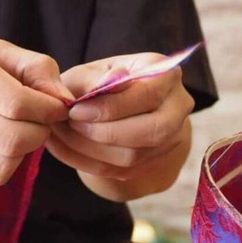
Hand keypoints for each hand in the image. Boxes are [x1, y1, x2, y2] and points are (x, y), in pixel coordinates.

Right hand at [0, 31, 73, 184]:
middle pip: (15, 138)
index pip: (18, 103)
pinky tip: (2, 142)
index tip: (56, 106)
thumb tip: (65, 100)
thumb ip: (33, 67)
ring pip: (6, 161)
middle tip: (41, 119)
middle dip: (41, 131)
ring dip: (27, 149)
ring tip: (20, 128)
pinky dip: (9, 161)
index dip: (49, 109)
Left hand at [47, 53, 193, 188]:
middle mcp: (178, 106)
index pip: (147, 95)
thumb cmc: (99, 81)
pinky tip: (65, 149)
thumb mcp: (92, 71)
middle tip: (71, 126)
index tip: (75, 111)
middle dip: (105, 133)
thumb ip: (95, 79)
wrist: (115, 104)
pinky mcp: (155, 161)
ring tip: (63, 135)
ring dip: (92, 150)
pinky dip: (88, 163)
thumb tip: (106, 84)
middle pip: (151, 131)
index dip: (110, 108)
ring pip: (135, 156)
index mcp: (167, 74)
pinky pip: (122, 171)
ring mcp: (171, 137)